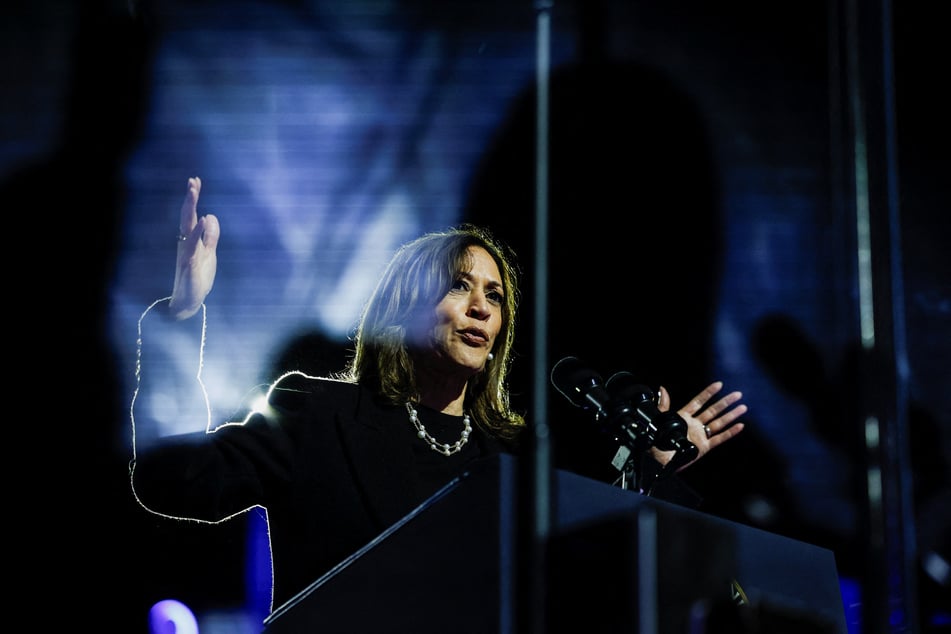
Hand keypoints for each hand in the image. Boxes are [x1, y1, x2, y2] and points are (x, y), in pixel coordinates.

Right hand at [168, 177, 219, 319]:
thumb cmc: (198, 278)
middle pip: (187, 217)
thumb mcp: (210, 254)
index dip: (192, 199)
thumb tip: (211, 215)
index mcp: (191, 240)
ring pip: (187, 227)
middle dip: (190, 199)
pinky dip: (198, 233)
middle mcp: (186, 244)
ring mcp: (186, 253)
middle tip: (192, 181)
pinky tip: (203, 220)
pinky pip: (193, 245)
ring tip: (194, 193)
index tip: (195, 180)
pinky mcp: (190, 265)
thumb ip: (210, 236)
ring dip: (191, 209)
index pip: (191, 215)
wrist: (189, 302)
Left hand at [651, 381, 746, 471]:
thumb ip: (663, 405)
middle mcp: (695, 425)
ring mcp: (701, 435)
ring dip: (731, 415)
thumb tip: (662, 389)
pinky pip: (719, 438)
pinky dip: (730, 432)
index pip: (699, 402)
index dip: (708, 393)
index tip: (718, 385)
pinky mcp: (704, 447)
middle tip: (737, 394)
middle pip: (713, 411)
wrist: (659, 461)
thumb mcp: (659, 420)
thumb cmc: (657, 442)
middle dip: (725, 402)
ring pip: (719, 423)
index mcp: (684, 417)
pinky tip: (739, 426)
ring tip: (743, 407)